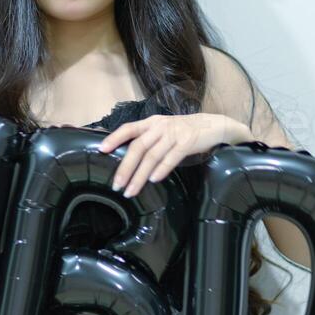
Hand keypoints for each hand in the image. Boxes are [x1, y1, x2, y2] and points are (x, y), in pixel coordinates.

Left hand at [98, 113, 252, 197]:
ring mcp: (174, 134)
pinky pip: (171, 158)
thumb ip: (148, 139)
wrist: (213, 125)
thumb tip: (127, 159)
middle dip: (125, 167)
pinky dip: (161, 169)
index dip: (115, 138)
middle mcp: (160, 127)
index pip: (129, 128)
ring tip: (131, 190)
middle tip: (116, 184)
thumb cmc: (184, 131)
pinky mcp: (187, 142)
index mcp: (151, 123)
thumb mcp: (163, 130)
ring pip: (152, 156)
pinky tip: (154, 180)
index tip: (102, 150)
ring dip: (140, 175)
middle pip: (138, 147)